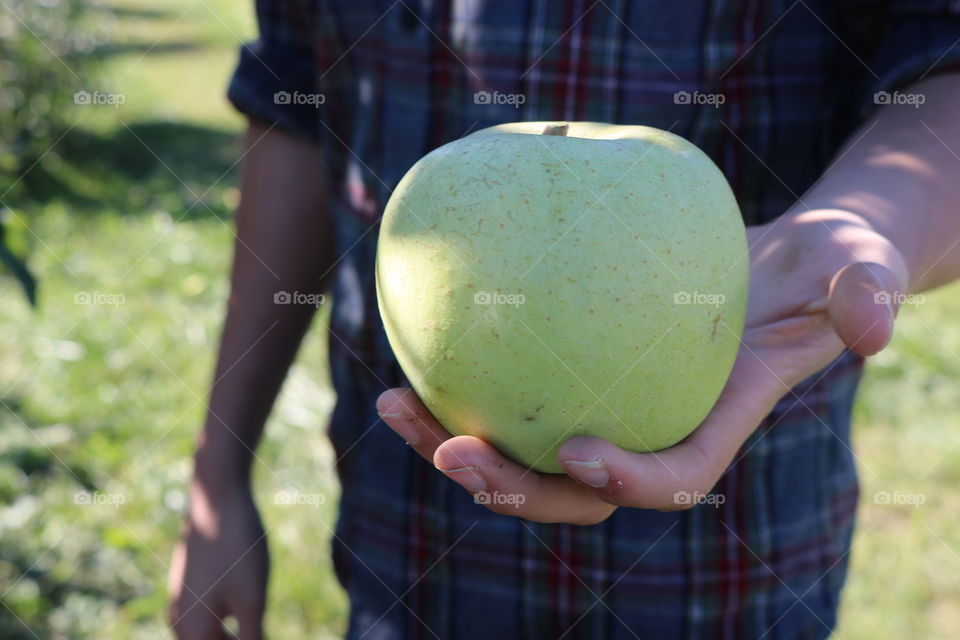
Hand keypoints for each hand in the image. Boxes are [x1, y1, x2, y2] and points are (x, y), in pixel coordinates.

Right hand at [168, 480, 267, 638]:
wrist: (217, 496)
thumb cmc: (238, 549)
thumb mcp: (252, 601)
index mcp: (191, 632)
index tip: (260, 633)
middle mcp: (180, 621)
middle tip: (262, 628)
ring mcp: (183, 600)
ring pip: (208, 635)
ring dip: (234, 636)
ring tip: (258, 626)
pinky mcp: (191, 583)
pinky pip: (208, 617)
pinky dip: (228, 625)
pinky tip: (249, 615)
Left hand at [377, 209, 908, 523]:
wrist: (775, 264)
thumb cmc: (821, 267)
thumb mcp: (856, 266)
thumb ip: (865, 291)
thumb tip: (870, 326)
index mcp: (715, 423)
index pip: (673, 476)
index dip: (628, 481)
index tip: (580, 453)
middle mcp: (651, 430)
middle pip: (574, 490)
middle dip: (512, 486)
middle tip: (451, 448)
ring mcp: (609, 408)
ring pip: (524, 452)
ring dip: (455, 443)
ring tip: (394, 406)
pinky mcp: (576, 376)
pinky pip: (512, 393)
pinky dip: (459, 386)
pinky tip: (410, 356)